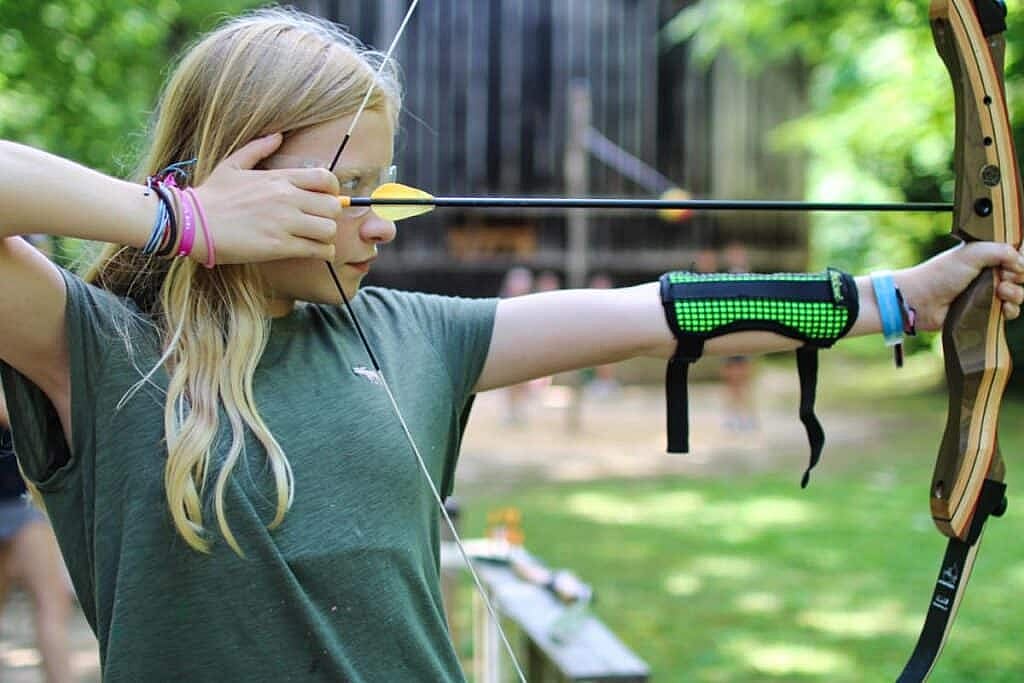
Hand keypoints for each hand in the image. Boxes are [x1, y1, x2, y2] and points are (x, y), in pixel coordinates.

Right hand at [189, 133, 341, 264]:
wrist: (192, 222)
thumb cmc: (212, 196)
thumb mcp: (233, 164)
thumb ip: (258, 149)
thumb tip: (277, 135)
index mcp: (279, 178)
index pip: (326, 179)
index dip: (332, 191)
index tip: (324, 200)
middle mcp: (287, 198)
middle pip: (333, 207)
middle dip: (331, 216)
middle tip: (320, 222)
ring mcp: (285, 223)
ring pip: (329, 230)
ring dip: (327, 236)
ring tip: (316, 239)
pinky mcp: (280, 246)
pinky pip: (318, 250)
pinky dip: (322, 253)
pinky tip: (313, 252)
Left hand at [897, 242, 1023, 330]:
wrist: (921, 301)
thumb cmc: (940, 275)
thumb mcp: (972, 253)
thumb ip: (1001, 251)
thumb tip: (1021, 262)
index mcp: (984, 256)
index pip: (1014, 257)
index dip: (1018, 261)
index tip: (1012, 265)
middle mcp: (988, 274)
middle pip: (1019, 276)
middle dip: (1018, 277)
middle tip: (1003, 278)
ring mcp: (987, 294)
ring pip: (1018, 294)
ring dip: (1016, 293)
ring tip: (1000, 292)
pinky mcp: (984, 312)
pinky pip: (1009, 312)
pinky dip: (1010, 310)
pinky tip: (1002, 307)